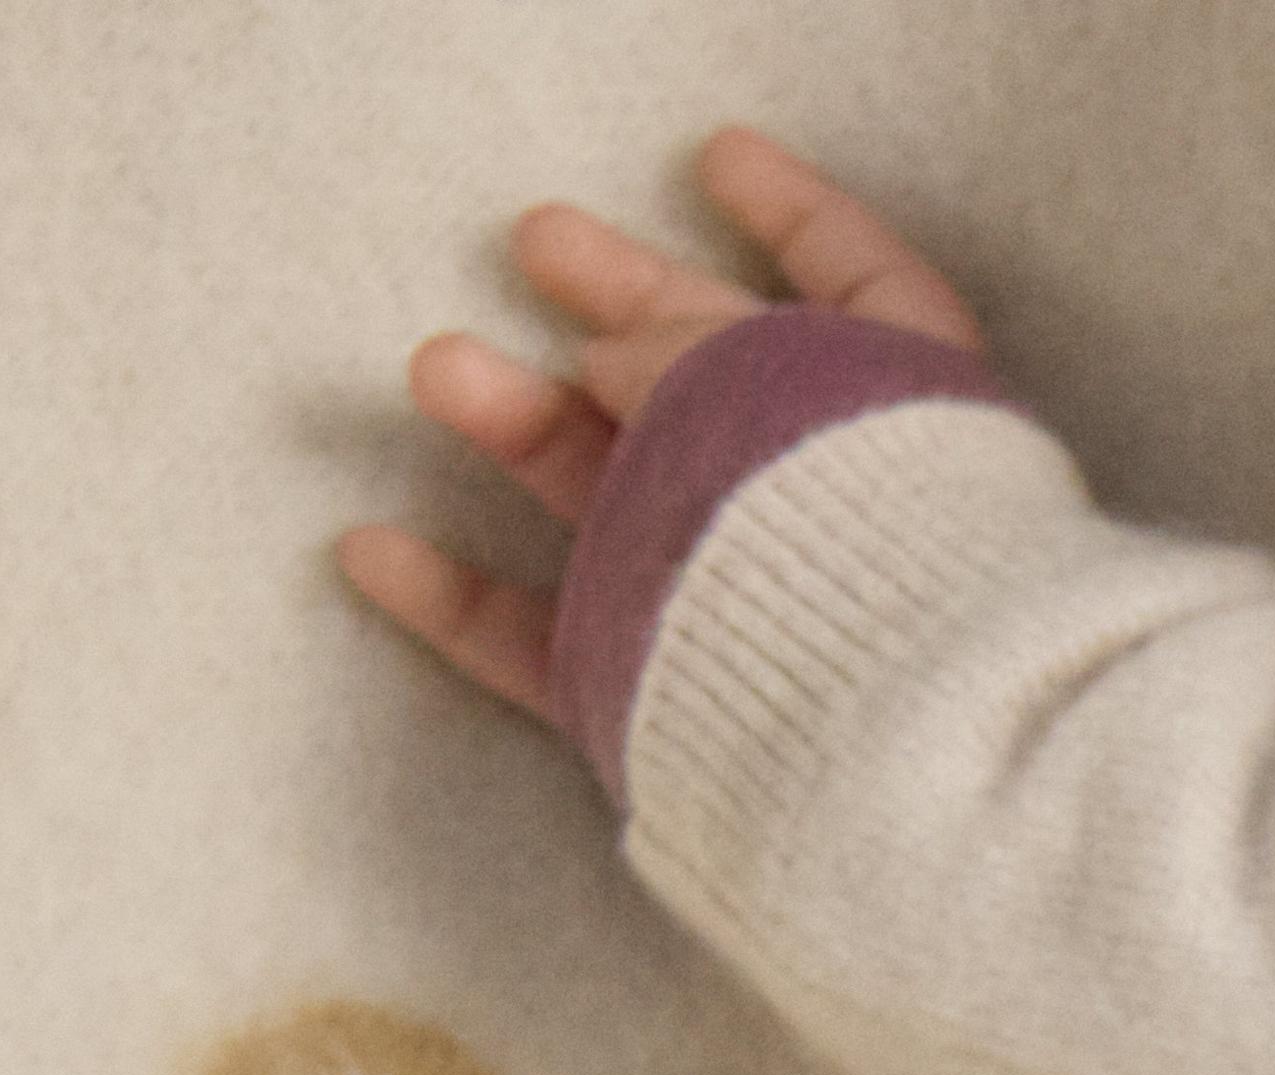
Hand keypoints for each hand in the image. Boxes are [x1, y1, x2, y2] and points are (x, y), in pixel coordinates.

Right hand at [336, 130, 986, 723]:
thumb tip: (613, 365)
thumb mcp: (775, 380)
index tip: (720, 157)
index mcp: (906, 419)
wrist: (872, 716)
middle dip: (630, 303)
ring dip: (525, 428)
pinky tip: (368, 551)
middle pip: (721, 390)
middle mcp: (831, 512)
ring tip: (440, 367)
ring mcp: (748, 612)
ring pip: (623, 505)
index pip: (870, 296)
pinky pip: (550, 651)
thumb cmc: (856, 517)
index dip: (801, 220)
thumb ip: (692, 349)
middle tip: (539, 235)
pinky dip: (458, 604)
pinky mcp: (673, 703)